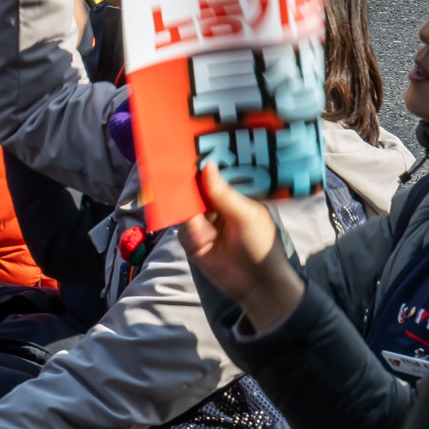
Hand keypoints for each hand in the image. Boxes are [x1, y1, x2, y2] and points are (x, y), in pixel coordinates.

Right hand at [178, 161, 306, 333]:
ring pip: (182, 203)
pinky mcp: (189, 238)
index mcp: (229, 194)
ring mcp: (199, 221)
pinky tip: (184, 217)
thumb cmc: (261, 245)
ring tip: (168, 179)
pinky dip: (181, 221)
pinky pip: (180, 225)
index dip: (198, 160)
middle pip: (191, 185)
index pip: (210, 172)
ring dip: (176, 194)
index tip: (185, 143)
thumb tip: (206, 165)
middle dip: (180, 174)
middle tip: (168, 157)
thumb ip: (224, 194)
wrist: (256, 284)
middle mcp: (211, 204)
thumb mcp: (247, 216)